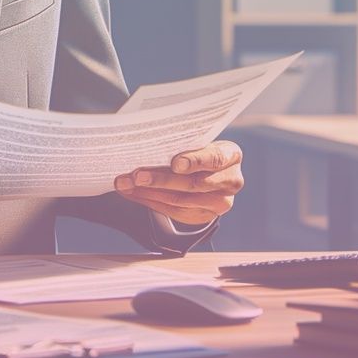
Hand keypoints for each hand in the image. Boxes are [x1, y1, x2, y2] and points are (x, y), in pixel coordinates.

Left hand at [113, 140, 242, 225]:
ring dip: (149, 192)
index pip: (215, 158)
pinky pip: (173, 211)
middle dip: (161, 179)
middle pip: (193, 183)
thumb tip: (145, 141)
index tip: (175, 163)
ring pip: (180, 199)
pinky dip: (149, 201)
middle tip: (137, 175)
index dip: (195, 161)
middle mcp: (231, 181)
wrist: (209, 171)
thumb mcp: (197, 141)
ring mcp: (220, 202)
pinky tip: (132, 192)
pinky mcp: (204, 216)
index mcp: (231, 155)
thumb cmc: (199, 149)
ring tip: (126, 184)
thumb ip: (181, 142)